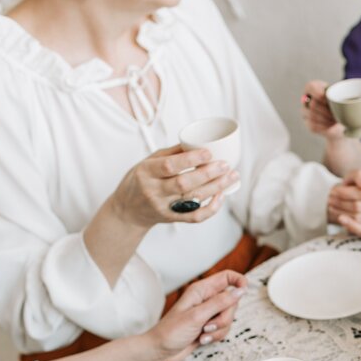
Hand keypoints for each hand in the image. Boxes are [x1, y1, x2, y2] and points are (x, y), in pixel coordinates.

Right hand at [109, 145, 239, 227]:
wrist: (128, 210)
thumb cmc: (140, 181)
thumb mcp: (147, 162)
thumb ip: (171, 154)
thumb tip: (197, 142)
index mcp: (146, 172)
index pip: (169, 166)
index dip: (190, 159)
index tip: (208, 152)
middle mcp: (154, 191)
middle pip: (184, 183)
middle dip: (208, 173)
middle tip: (226, 164)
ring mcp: (164, 207)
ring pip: (193, 198)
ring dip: (216, 187)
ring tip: (232, 176)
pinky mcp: (173, 218)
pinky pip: (195, 216)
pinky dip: (211, 208)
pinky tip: (222, 196)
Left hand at [145, 270, 247, 360]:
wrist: (160, 351)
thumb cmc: (171, 332)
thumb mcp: (197, 316)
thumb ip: (220, 302)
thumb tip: (240, 291)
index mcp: (201, 290)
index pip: (227, 277)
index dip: (239, 282)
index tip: (244, 292)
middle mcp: (206, 299)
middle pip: (232, 301)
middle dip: (225, 317)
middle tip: (209, 325)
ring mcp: (209, 313)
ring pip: (229, 317)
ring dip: (219, 329)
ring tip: (203, 333)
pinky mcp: (209, 326)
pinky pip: (224, 329)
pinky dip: (216, 336)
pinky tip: (202, 339)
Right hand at [302, 80, 342, 139]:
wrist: (344, 125)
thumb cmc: (345, 106)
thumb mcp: (346, 97)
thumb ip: (347, 93)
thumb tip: (357, 98)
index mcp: (315, 88)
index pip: (310, 87)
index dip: (318, 93)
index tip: (328, 99)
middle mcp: (307, 99)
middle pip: (313, 103)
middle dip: (327, 110)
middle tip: (337, 113)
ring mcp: (306, 112)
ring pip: (312, 115)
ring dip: (327, 118)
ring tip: (336, 119)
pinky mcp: (309, 124)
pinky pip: (314, 125)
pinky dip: (325, 126)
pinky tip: (331, 125)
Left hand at [327, 170, 360, 237]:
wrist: (356, 195)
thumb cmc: (355, 185)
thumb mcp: (355, 175)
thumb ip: (360, 175)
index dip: (346, 193)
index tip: (334, 191)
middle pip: (360, 206)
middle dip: (342, 203)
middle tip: (330, 200)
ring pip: (360, 218)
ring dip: (342, 213)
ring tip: (332, 207)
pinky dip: (350, 225)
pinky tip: (341, 219)